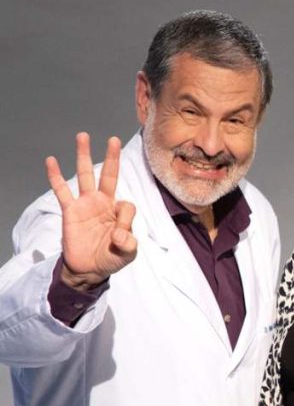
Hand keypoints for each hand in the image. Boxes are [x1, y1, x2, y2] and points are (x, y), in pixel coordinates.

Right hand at [47, 133, 136, 290]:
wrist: (89, 269)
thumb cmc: (111, 258)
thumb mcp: (127, 254)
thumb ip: (129, 244)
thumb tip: (120, 234)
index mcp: (119, 211)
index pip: (127, 205)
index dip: (125, 219)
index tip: (120, 235)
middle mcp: (103, 202)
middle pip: (108, 175)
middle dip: (112, 157)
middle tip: (113, 139)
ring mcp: (85, 204)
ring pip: (85, 175)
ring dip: (84, 156)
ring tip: (82, 136)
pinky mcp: (70, 211)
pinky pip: (62, 190)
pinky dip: (56, 176)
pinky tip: (52, 161)